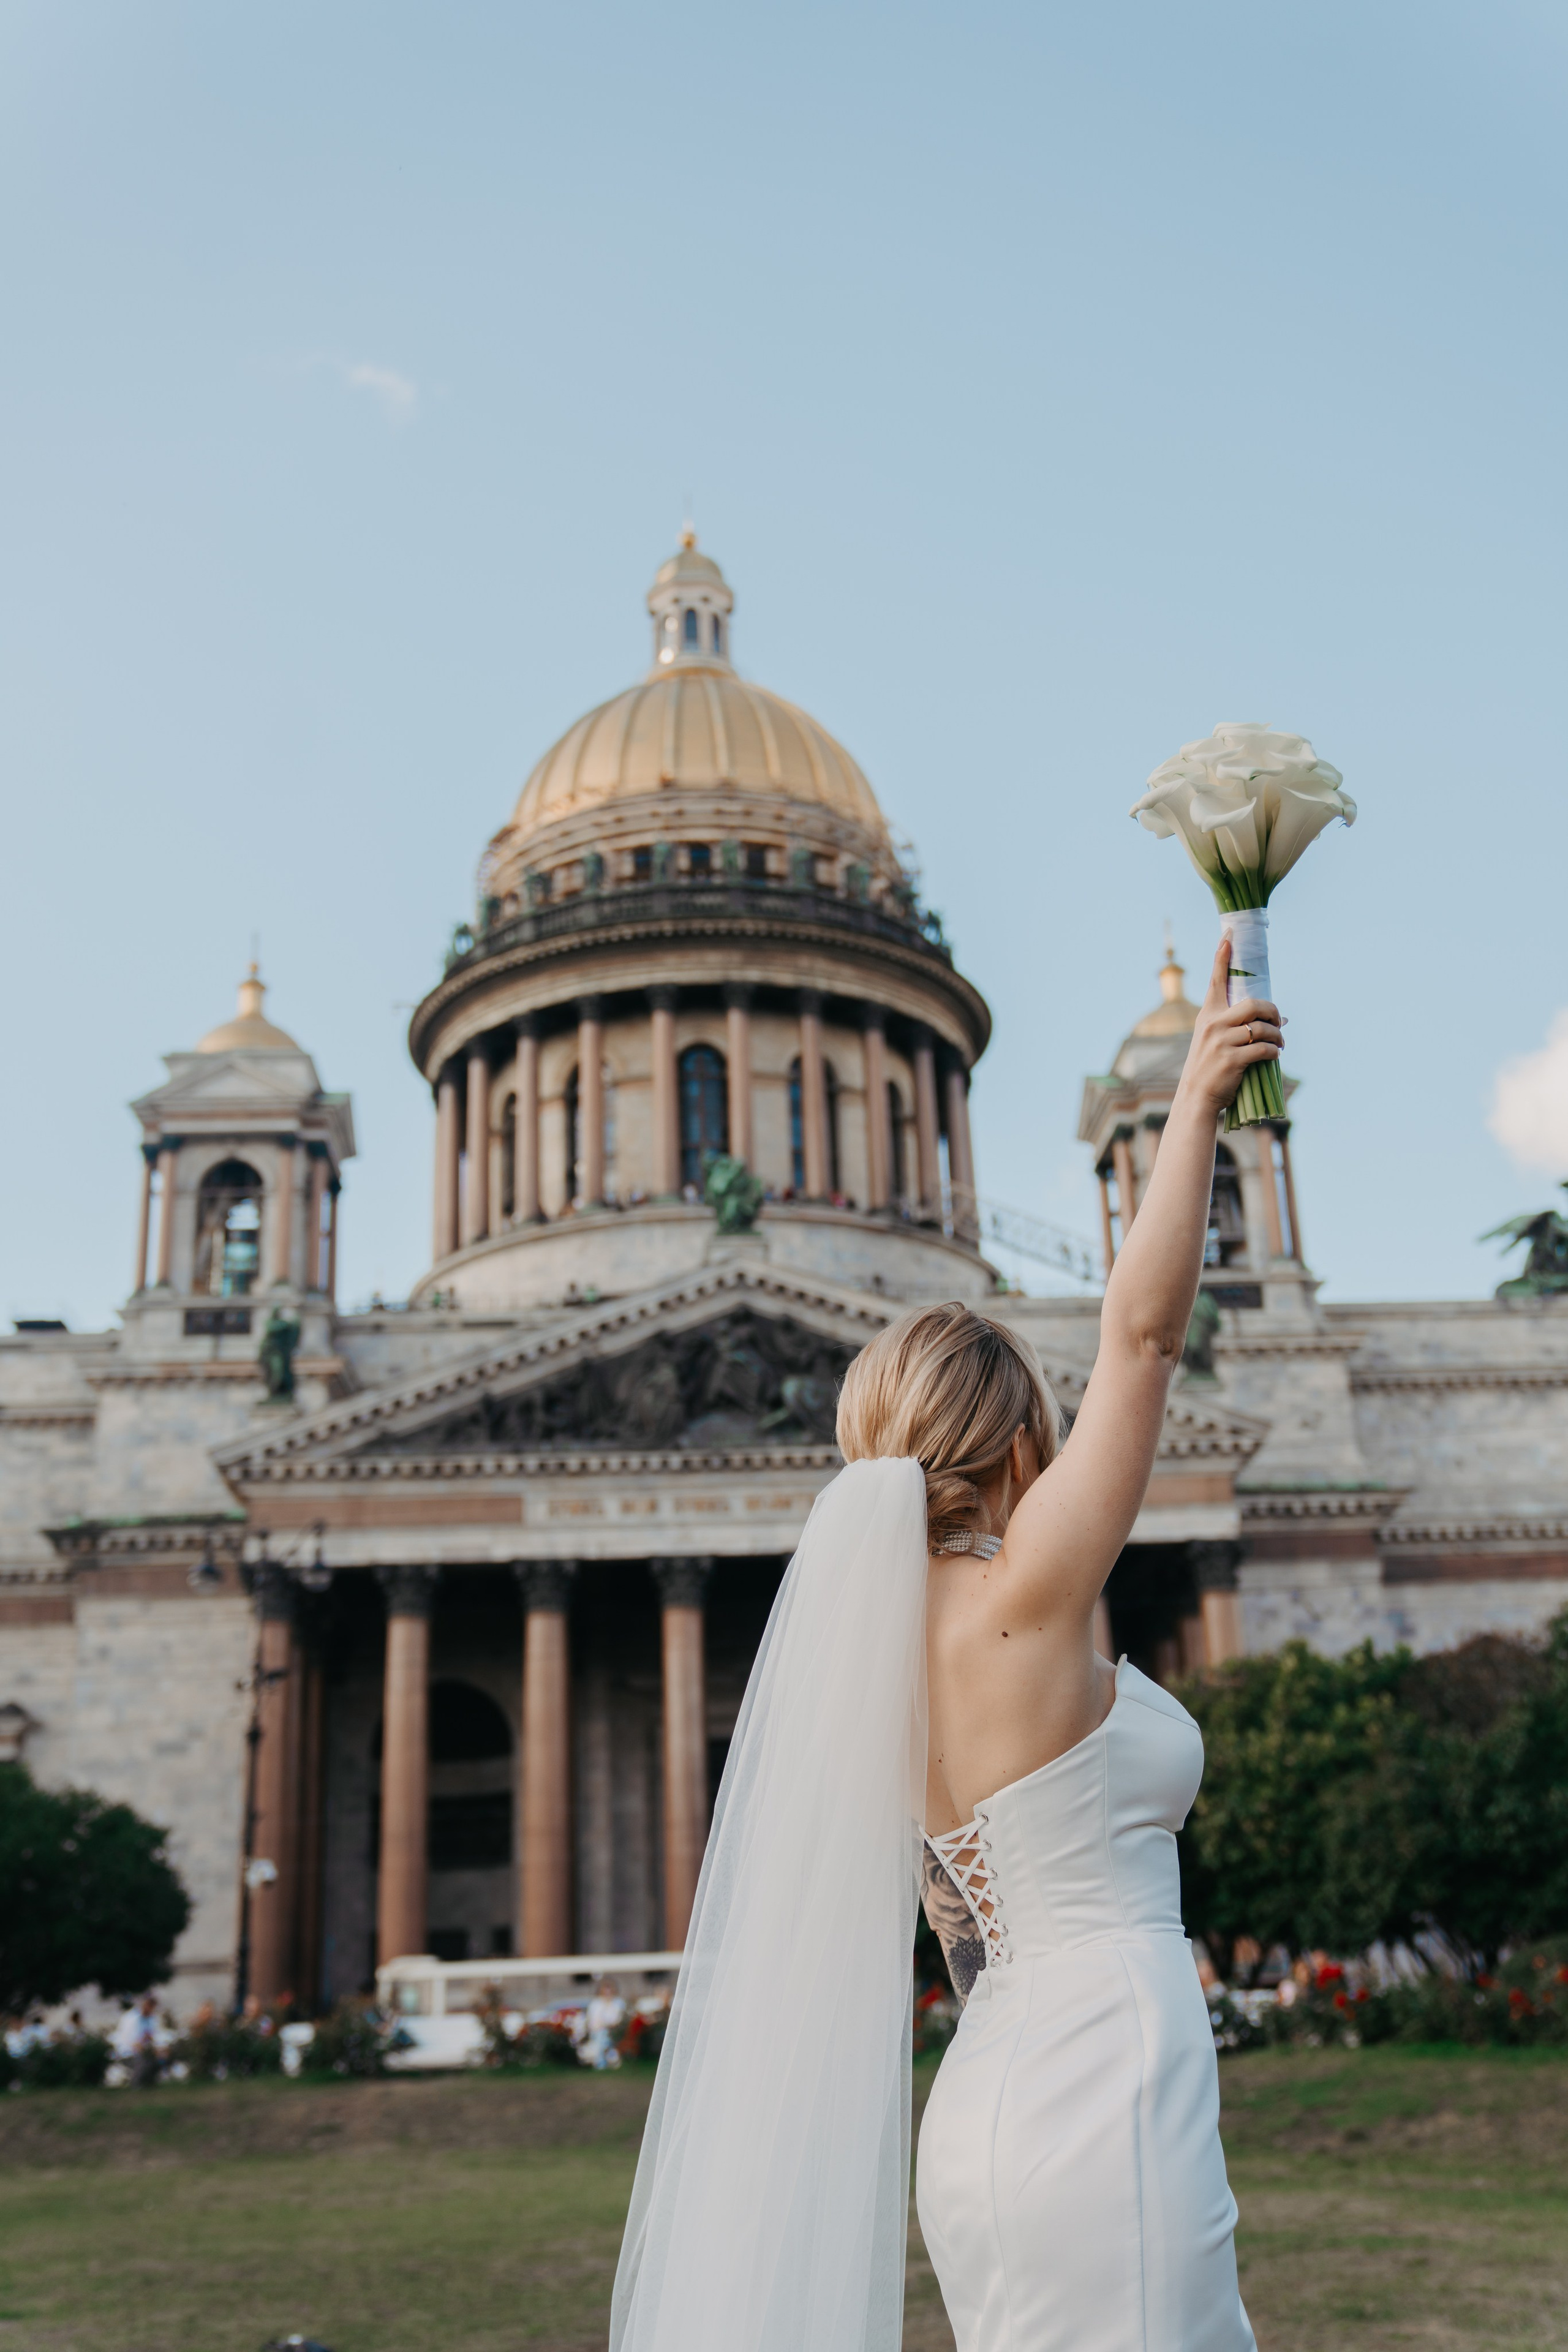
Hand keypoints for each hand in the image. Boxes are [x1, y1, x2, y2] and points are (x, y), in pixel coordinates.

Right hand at [1182, 936, 1284, 1117]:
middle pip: (1254, 1004)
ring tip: (1280, 1043)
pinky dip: (1275, 1052)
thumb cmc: (1210, 1067)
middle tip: (1280, 1022)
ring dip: (1277, 1036)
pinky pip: (1264, 1049)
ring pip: (1262, 1028)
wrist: (1196, 1096)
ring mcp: (1221, 1042)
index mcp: (1208, 1014)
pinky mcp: (1232, 1060)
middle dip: (1273, 1011)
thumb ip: (1238, 1026)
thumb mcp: (1214, 1040)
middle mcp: (1213, 1024)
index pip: (1215, 979)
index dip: (1222, 955)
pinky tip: (1275, 1055)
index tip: (1228, 934)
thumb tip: (1281, 1020)